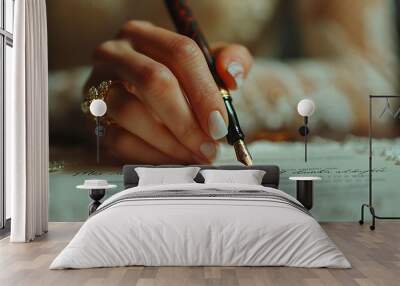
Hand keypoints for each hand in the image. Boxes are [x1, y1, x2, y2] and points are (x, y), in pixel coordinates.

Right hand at [85, 21, 252, 163]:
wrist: (140, 101)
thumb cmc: (178, 82)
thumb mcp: (207, 66)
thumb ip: (231, 61)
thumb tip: (232, 75)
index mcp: (146, 35)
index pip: (181, 53)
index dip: (204, 92)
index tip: (220, 126)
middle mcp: (115, 54)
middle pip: (153, 80)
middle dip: (187, 121)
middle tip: (209, 148)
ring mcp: (97, 86)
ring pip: (131, 111)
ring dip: (169, 142)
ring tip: (193, 156)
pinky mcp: (91, 119)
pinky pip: (119, 140)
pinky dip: (151, 156)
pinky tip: (173, 161)